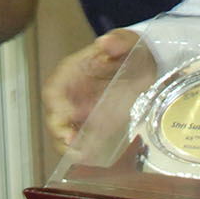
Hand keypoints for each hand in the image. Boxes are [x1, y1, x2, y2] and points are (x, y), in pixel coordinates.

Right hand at [42, 28, 149, 148]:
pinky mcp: (94, 125)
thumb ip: (118, 41)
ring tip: (80, 154)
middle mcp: (72, 94)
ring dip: (67, 145)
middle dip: (58, 130)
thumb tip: (106, 42)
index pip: (54, 89)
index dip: (55, 104)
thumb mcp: (128, 42)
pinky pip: (83, 140)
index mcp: (73, 72)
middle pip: (54, 115)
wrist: (145, 66)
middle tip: (71, 141)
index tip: (64, 113)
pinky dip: (84, 150)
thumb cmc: (130, 52)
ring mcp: (81, 111)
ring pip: (64, 131)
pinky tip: (91, 156)